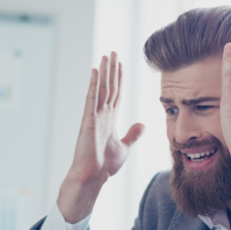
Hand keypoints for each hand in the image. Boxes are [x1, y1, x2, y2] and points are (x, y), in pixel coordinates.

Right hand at [58, 52, 144, 222]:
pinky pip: (92, 99)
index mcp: (109, 120)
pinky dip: (94, 84)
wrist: (92, 177)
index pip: (116, 94)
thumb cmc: (104, 165)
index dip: (119, 79)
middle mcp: (101, 115)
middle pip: (108, 87)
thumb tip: (142, 124)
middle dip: (112, 70)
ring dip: (104, 72)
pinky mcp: (88, 121)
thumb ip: (133, 135)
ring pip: (101, 89)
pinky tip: (96, 71)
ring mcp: (94, 117)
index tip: (121, 64)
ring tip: (106, 55)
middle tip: (113, 52)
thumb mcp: (125, 147)